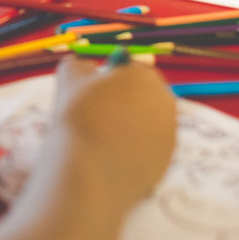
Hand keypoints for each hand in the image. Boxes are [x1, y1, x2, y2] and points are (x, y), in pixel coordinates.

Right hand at [49, 56, 176, 205]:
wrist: (89, 173)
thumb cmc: (79, 117)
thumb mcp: (70, 77)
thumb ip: (79, 66)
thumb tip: (86, 69)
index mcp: (145, 76)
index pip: (129, 70)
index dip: (108, 81)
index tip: (89, 95)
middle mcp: (165, 103)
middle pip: (142, 97)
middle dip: (122, 103)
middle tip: (94, 118)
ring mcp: (168, 136)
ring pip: (145, 125)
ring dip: (127, 128)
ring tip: (99, 141)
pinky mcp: (165, 165)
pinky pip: (146, 152)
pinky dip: (130, 153)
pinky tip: (109, 160)